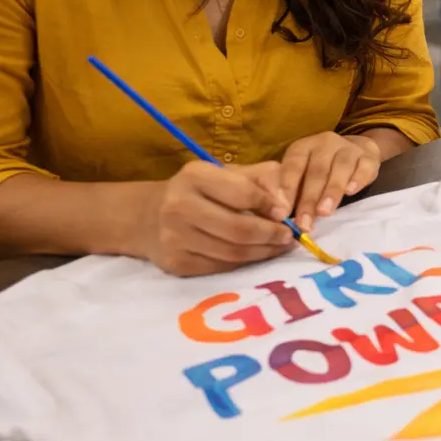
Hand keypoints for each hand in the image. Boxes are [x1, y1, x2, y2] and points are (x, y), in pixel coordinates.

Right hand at [136, 161, 295, 276]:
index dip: (270, 205)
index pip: (243, 193)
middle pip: (239, 229)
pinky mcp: (175, 262)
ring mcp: (174, 237)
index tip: (286, 213)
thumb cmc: (203, 190)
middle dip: (271, 234)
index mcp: (195, 176)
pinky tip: (256, 255)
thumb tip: (286, 206)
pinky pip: (220, 267)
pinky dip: (244, 262)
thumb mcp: (230, 173)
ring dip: (263, 252)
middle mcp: (179, 205)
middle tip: (288, 236)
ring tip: (279, 246)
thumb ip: (263, 180)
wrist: (152, 215)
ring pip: (232, 252)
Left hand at [279, 132, 381, 231]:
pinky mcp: (368, 157)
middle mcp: (325, 143)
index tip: (282, 211)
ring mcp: (348, 148)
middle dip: (309, 199)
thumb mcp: (303, 172)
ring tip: (324, 213)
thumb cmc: (321, 168)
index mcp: (304, 147)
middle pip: (317, 171)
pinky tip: (351, 192)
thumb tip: (280, 216)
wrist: (357, 148)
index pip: (294, 165)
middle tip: (304, 223)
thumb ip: (293, 190)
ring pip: (340, 168)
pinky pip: (364, 167)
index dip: (287, 187)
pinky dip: (357, 180)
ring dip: (331, 191)